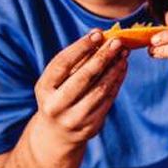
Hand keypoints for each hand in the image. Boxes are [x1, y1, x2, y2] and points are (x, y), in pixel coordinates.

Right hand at [34, 30, 128, 145]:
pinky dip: (117, 81)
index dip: (80, 47)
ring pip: (100, 89)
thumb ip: (75, 60)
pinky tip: (122, 67)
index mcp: (43, 89)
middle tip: (117, 41)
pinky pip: (108, 99)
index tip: (97, 33)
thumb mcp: (58, 80)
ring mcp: (74, 118)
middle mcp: (56, 105)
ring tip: (124, 52)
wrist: (58, 134)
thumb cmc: (59, 96)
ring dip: (115, 68)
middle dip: (102, 57)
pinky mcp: (91, 126)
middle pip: (83, 77)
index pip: (61, 64)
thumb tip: (97, 34)